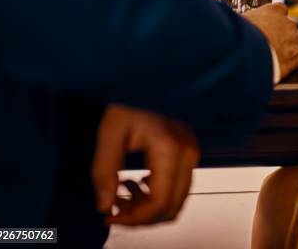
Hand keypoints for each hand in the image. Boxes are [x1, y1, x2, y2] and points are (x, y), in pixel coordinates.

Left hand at [92, 104, 198, 225]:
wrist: (146, 80)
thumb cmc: (127, 99)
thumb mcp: (109, 132)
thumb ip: (104, 171)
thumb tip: (105, 206)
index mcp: (169, 148)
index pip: (160, 201)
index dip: (135, 218)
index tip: (110, 216)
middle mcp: (188, 153)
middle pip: (172, 207)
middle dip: (141, 218)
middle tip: (114, 211)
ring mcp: (192, 153)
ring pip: (177, 201)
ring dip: (149, 209)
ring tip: (123, 196)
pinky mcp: (190, 153)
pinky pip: (178, 188)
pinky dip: (158, 196)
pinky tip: (136, 184)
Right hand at [244, 3, 297, 79]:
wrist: (248, 51)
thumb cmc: (242, 34)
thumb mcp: (241, 20)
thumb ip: (247, 21)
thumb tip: (240, 25)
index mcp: (274, 11)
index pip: (280, 10)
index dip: (275, 19)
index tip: (269, 24)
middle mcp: (287, 23)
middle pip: (287, 28)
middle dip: (279, 36)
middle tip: (267, 44)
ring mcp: (294, 39)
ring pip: (293, 44)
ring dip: (284, 50)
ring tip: (270, 57)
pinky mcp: (296, 56)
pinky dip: (291, 62)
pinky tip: (281, 65)